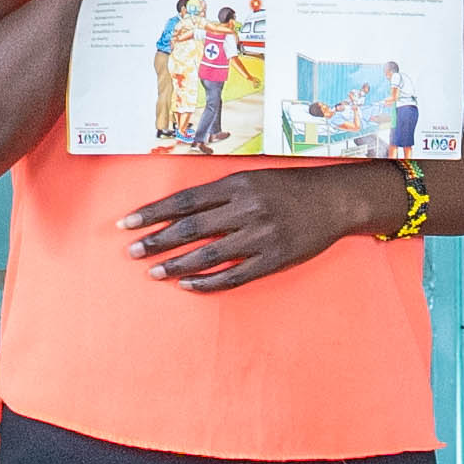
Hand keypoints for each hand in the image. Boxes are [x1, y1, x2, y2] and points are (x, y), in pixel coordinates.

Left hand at [129, 160, 399, 291]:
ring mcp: (260, 236)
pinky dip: (207, 282)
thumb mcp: (253, 178)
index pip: (184, 201)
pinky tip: (187, 285)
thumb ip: (219, 193)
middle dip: (157, 240)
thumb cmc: (288, 188)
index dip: (153, 213)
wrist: (335, 200)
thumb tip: (179, 209)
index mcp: (237, 185)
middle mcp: (246, 209)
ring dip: (176, 265)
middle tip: (132, 251)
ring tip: (153, 272)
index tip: (128, 224)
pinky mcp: (273, 259)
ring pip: (208, 255)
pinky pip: (233, 276)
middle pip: (190, 228)